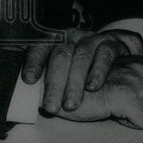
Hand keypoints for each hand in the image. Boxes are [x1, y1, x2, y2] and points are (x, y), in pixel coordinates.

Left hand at [22, 27, 142, 114]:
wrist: (115, 65)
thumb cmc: (79, 73)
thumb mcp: (60, 73)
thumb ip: (45, 80)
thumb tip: (26, 96)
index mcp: (54, 40)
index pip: (40, 47)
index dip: (33, 62)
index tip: (29, 80)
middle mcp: (71, 36)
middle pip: (61, 55)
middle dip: (54, 83)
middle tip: (51, 107)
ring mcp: (91, 38)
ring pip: (81, 57)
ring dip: (74, 83)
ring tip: (70, 104)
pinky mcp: (111, 43)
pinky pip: (105, 54)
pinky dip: (98, 72)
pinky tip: (92, 87)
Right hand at [53, 57, 142, 128]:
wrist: (56, 87)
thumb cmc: (84, 88)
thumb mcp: (116, 80)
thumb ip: (140, 83)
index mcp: (140, 60)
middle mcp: (139, 65)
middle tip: (137, 111)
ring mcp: (132, 77)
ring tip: (121, 111)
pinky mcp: (123, 93)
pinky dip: (132, 123)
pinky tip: (115, 115)